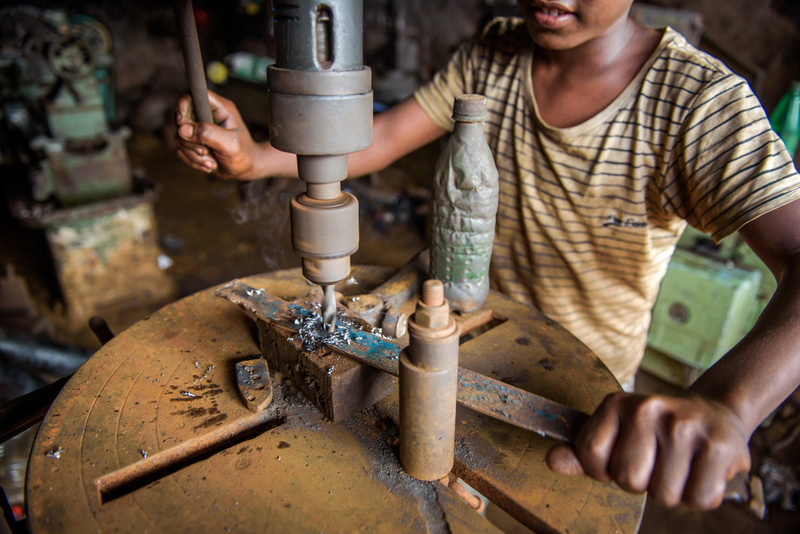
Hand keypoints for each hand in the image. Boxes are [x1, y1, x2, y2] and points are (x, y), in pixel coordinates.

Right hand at [175, 91, 262, 179]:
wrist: (246, 169)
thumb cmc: (244, 154)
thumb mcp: (230, 144)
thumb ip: (208, 134)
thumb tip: (183, 129)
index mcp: (219, 109)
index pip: (194, 95)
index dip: (183, 105)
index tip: (182, 121)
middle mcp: (207, 116)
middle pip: (182, 118)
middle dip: (190, 140)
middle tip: (205, 150)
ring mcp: (199, 129)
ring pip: (180, 137)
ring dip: (194, 153)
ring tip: (211, 161)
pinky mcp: (194, 142)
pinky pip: (181, 149)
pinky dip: (193, 160)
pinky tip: (209, 164)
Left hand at [546, 393, 751, 508]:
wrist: (715, 414)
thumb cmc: (655, 432)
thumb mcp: (615, 433)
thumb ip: (583, 453)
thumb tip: (551, 460)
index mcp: (617, 403)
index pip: (592, 457)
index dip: (604, 471)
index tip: (620, 458)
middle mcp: (649, 408)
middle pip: (628, 479)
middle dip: (641, 482)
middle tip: (656, 463)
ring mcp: (685, 425)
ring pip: (664, 495)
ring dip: (672, 491)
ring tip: (680, 465)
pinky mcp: (719, 446)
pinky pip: (699, 499)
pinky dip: (700, 495)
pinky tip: (701, 470)